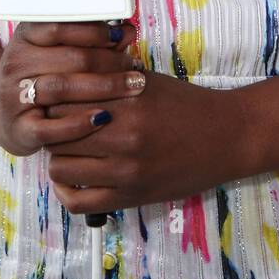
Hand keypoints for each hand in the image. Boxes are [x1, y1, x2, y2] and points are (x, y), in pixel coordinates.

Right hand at [0, 20, 141, 156]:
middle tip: (136, 67)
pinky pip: (51, 128)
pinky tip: (104, 118)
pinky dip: (79, 123)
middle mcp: (16, 63)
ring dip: (104, 87)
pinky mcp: (18, 129)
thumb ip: (90, 40)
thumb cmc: (40, 75)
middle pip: (70, 58)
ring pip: (62, 87)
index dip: (96, 31)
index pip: (61, 27)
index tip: (122, 36)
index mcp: (25, 37)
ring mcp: (13, 97)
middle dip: (110, 62)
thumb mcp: (57, 51)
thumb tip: (128, 30)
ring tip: (133, 87)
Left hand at [45, 72, 244, 214]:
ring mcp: (127, 172)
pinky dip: (66, 190)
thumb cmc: (187, 104)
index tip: (54, 99)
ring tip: (68, 148)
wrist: (227, 137)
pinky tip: (73, 177)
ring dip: (58, 157)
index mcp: (127, 102)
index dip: (53, 99)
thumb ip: (108, 78)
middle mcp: (124, 138)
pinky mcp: (131, 198)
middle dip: (51, 127)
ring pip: (61, 167)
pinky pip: (78, 201)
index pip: (64, 101)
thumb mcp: (147, 81)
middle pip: (57, 134)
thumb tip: (68, 76)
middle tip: (56, 124)